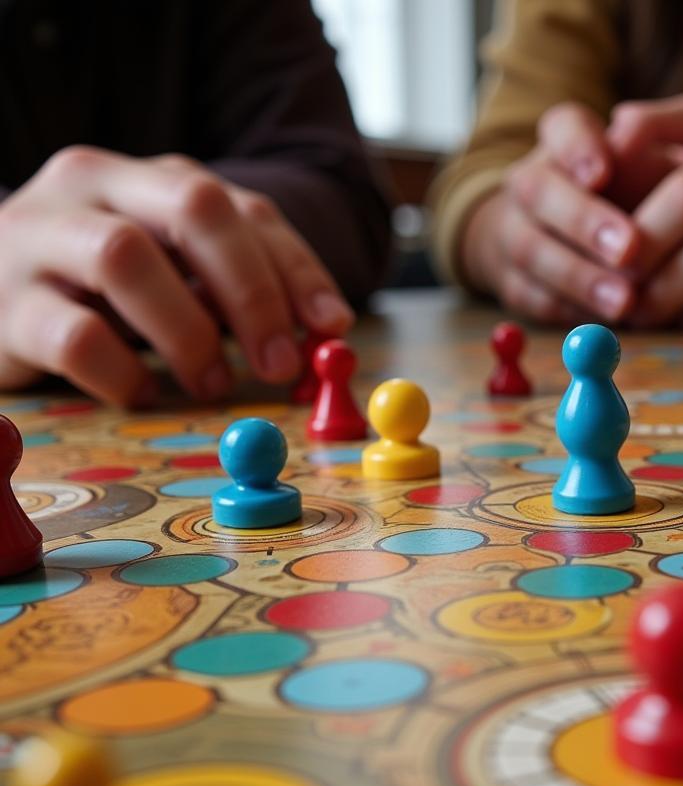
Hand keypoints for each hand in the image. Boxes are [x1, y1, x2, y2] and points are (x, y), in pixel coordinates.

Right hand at [0, 147, 352, 404]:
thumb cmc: (97, 288)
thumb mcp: (175, 272)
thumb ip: (242, 287)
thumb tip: (325, 326)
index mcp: (147, 177)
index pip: (238, 205)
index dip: (295, 268)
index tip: (331, 326)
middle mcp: (90, 187)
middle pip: (192, 209)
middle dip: (252, 291)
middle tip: (280, 363)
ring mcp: (37, 237)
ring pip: (125, 258)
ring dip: (190, 332)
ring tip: (214, 381)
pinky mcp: (4, 305)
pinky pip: (75, 337)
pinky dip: (125, 374)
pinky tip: (143, 391)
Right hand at [461, 102, 641, 323]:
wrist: (564, 234)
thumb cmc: (627, 193)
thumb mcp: (648, 166)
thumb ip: (659, 164)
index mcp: (562, 139)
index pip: (561, 127)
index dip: (579, 150)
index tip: (603, 172)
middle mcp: (528, 180)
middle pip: (539, 192)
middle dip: (584, 223)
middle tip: (629, 250)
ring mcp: (512, 231)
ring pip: (531, 251)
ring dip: (580, 279)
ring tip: (624, 301)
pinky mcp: (513, 282)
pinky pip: (535, 298)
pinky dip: (571, 311)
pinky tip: (606, 322)